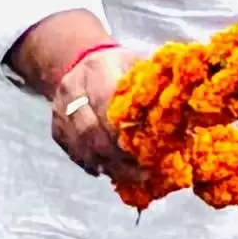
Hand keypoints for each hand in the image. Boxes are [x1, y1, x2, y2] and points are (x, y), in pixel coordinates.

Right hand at [48, 42, 138, 182]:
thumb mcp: (137, 64)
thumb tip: (181, 108)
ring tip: (131, 176)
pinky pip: (72, 152)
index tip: (146, 149)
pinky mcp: (56, 127)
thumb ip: (152, 84)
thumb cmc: (119, 66)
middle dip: (117, 155)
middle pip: (90, 130)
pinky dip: (93, 165)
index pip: (106, 104)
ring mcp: (60, 109)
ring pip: (80, 146)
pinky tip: (112, 171)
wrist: (81, 61)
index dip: (124, 130)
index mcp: (97, 68)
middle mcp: (73, 88)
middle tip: (142, 172)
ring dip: (107, 164)